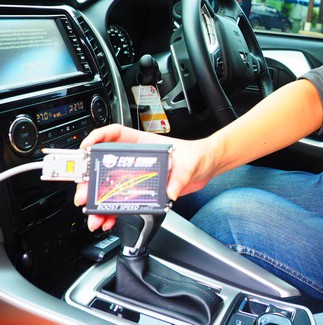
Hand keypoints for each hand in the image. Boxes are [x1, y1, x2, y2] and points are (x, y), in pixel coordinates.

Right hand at [73, 124, 218, 231]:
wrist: (207, 168)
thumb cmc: (197, 156)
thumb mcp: (190, 163)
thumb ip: (181, 176)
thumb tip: (171, 191)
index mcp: (143, 144)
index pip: (114, 134)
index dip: (97, 138)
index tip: (86, 148)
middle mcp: (136, 159)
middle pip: (105, 166)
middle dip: (90, 181)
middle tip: (84, 195)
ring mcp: (137, 175)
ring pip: (110, 187)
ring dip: (98, 202)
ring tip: (94, 216)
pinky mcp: (142, 190)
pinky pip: (121, 201)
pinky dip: (112, 211)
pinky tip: (108, 220)